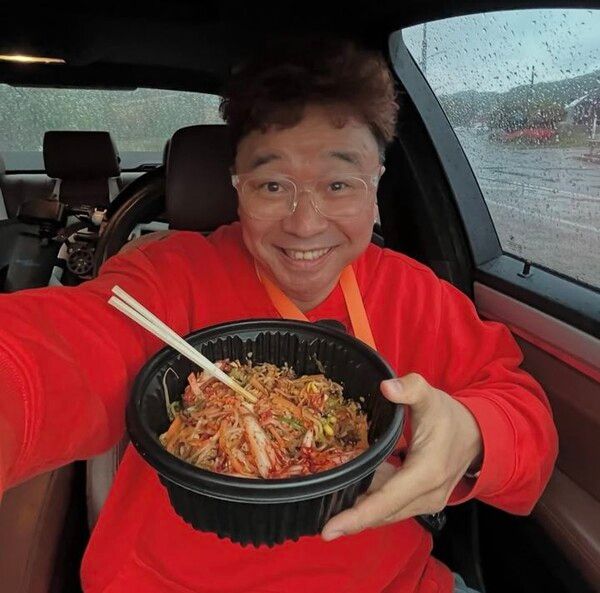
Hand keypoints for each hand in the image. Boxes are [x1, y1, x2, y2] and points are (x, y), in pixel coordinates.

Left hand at [321, 373, 481, 540]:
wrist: (478, 436)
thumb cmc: (450, 416)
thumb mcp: (431, 397)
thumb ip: (410, 388)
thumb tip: (386, 387)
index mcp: (426, 473)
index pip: (386, 500)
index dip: (356, 517)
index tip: (328, 530)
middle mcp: (427, 496)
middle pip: (381, 512)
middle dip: (350, 517)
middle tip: (317, 517)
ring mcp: (427, 503)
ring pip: (385, 512)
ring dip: (359, 509)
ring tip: (327, 504)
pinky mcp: (423, 503)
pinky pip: (392, 506)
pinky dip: (371, 501)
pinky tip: (351, 490)